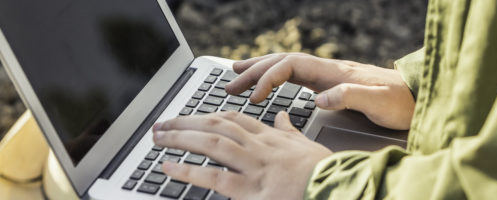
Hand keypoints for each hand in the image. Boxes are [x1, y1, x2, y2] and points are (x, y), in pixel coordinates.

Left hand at [152, 111, 332, 199]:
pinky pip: (215, 177)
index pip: (233, 118)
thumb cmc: (324, 172)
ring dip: (180, 138)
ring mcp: (254, 166)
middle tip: (161, 124)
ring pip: (211, 144)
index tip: (189, 116)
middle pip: (216, 125)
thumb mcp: (306, 145)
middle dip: (185, 122)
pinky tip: (169, 167)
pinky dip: (189, 171)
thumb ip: (289, 130)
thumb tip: (281, 117)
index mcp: (271, 137)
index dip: (207, 115)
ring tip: (157, 137)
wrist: (339, 188)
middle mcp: (259, 147)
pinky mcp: (252, 190)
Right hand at [226, 53, 414, 129]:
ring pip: (287, 66)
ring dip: (261, 70)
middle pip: (282, 62)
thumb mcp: (378, 102)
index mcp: (334, 73)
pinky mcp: (331, 84)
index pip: (291, 67)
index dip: (269, 79)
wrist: (419, 97)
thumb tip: (318, 99)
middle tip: (229, 82)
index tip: (254, 98)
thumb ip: (349, 97)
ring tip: (237, 76)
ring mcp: (328, 76)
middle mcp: (328, 70)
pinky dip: (276, 78)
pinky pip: (295, 76)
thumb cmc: (401, 102)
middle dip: (254, 71)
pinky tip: (269, 85)